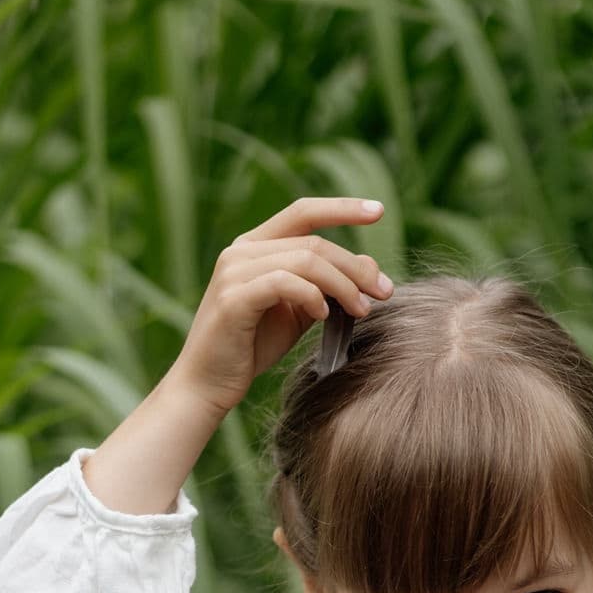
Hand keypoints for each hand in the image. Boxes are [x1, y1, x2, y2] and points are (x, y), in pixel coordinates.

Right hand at [173, 195, 393, 419]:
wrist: (208, 384)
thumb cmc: (252, 347)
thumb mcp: (298, 312)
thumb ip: (326, 287)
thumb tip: (370, 264)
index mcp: (255, 246)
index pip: (303, 212)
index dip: (342, 208)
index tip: (380, 211)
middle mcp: (241, 250)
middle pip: (314, 242)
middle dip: (356, 267)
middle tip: (384, 291)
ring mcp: (234, 272)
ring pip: (304, 260)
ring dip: (342, 284)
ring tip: (362, 309)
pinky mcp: (234, 298)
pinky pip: (284, 283)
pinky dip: (312, 295)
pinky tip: (323, 314)